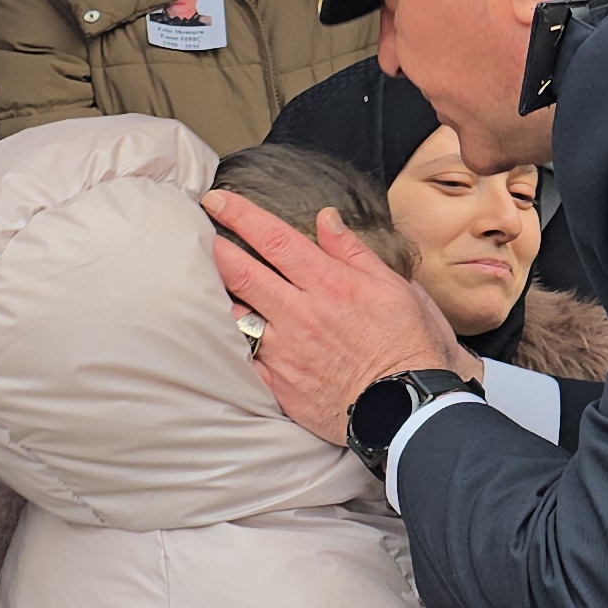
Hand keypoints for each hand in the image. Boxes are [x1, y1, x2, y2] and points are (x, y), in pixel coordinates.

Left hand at [203, 191, 473, 445]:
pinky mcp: (279, 384)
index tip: (217, 199)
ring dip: (222, 297)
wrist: (408, 408)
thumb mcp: (394, 287)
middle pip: (241, 272)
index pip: (274, 238)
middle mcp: (300, 313)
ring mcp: (285, 350)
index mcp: (329, 284)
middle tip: (198, 234)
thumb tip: (325, 218)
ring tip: (214, 286)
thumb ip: (353, 251)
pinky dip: (236, 342)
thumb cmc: (408, 345)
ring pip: (237, 315)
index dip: (240, 214)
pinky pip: (244, 357)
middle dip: (215, 248)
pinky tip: (232, 333)